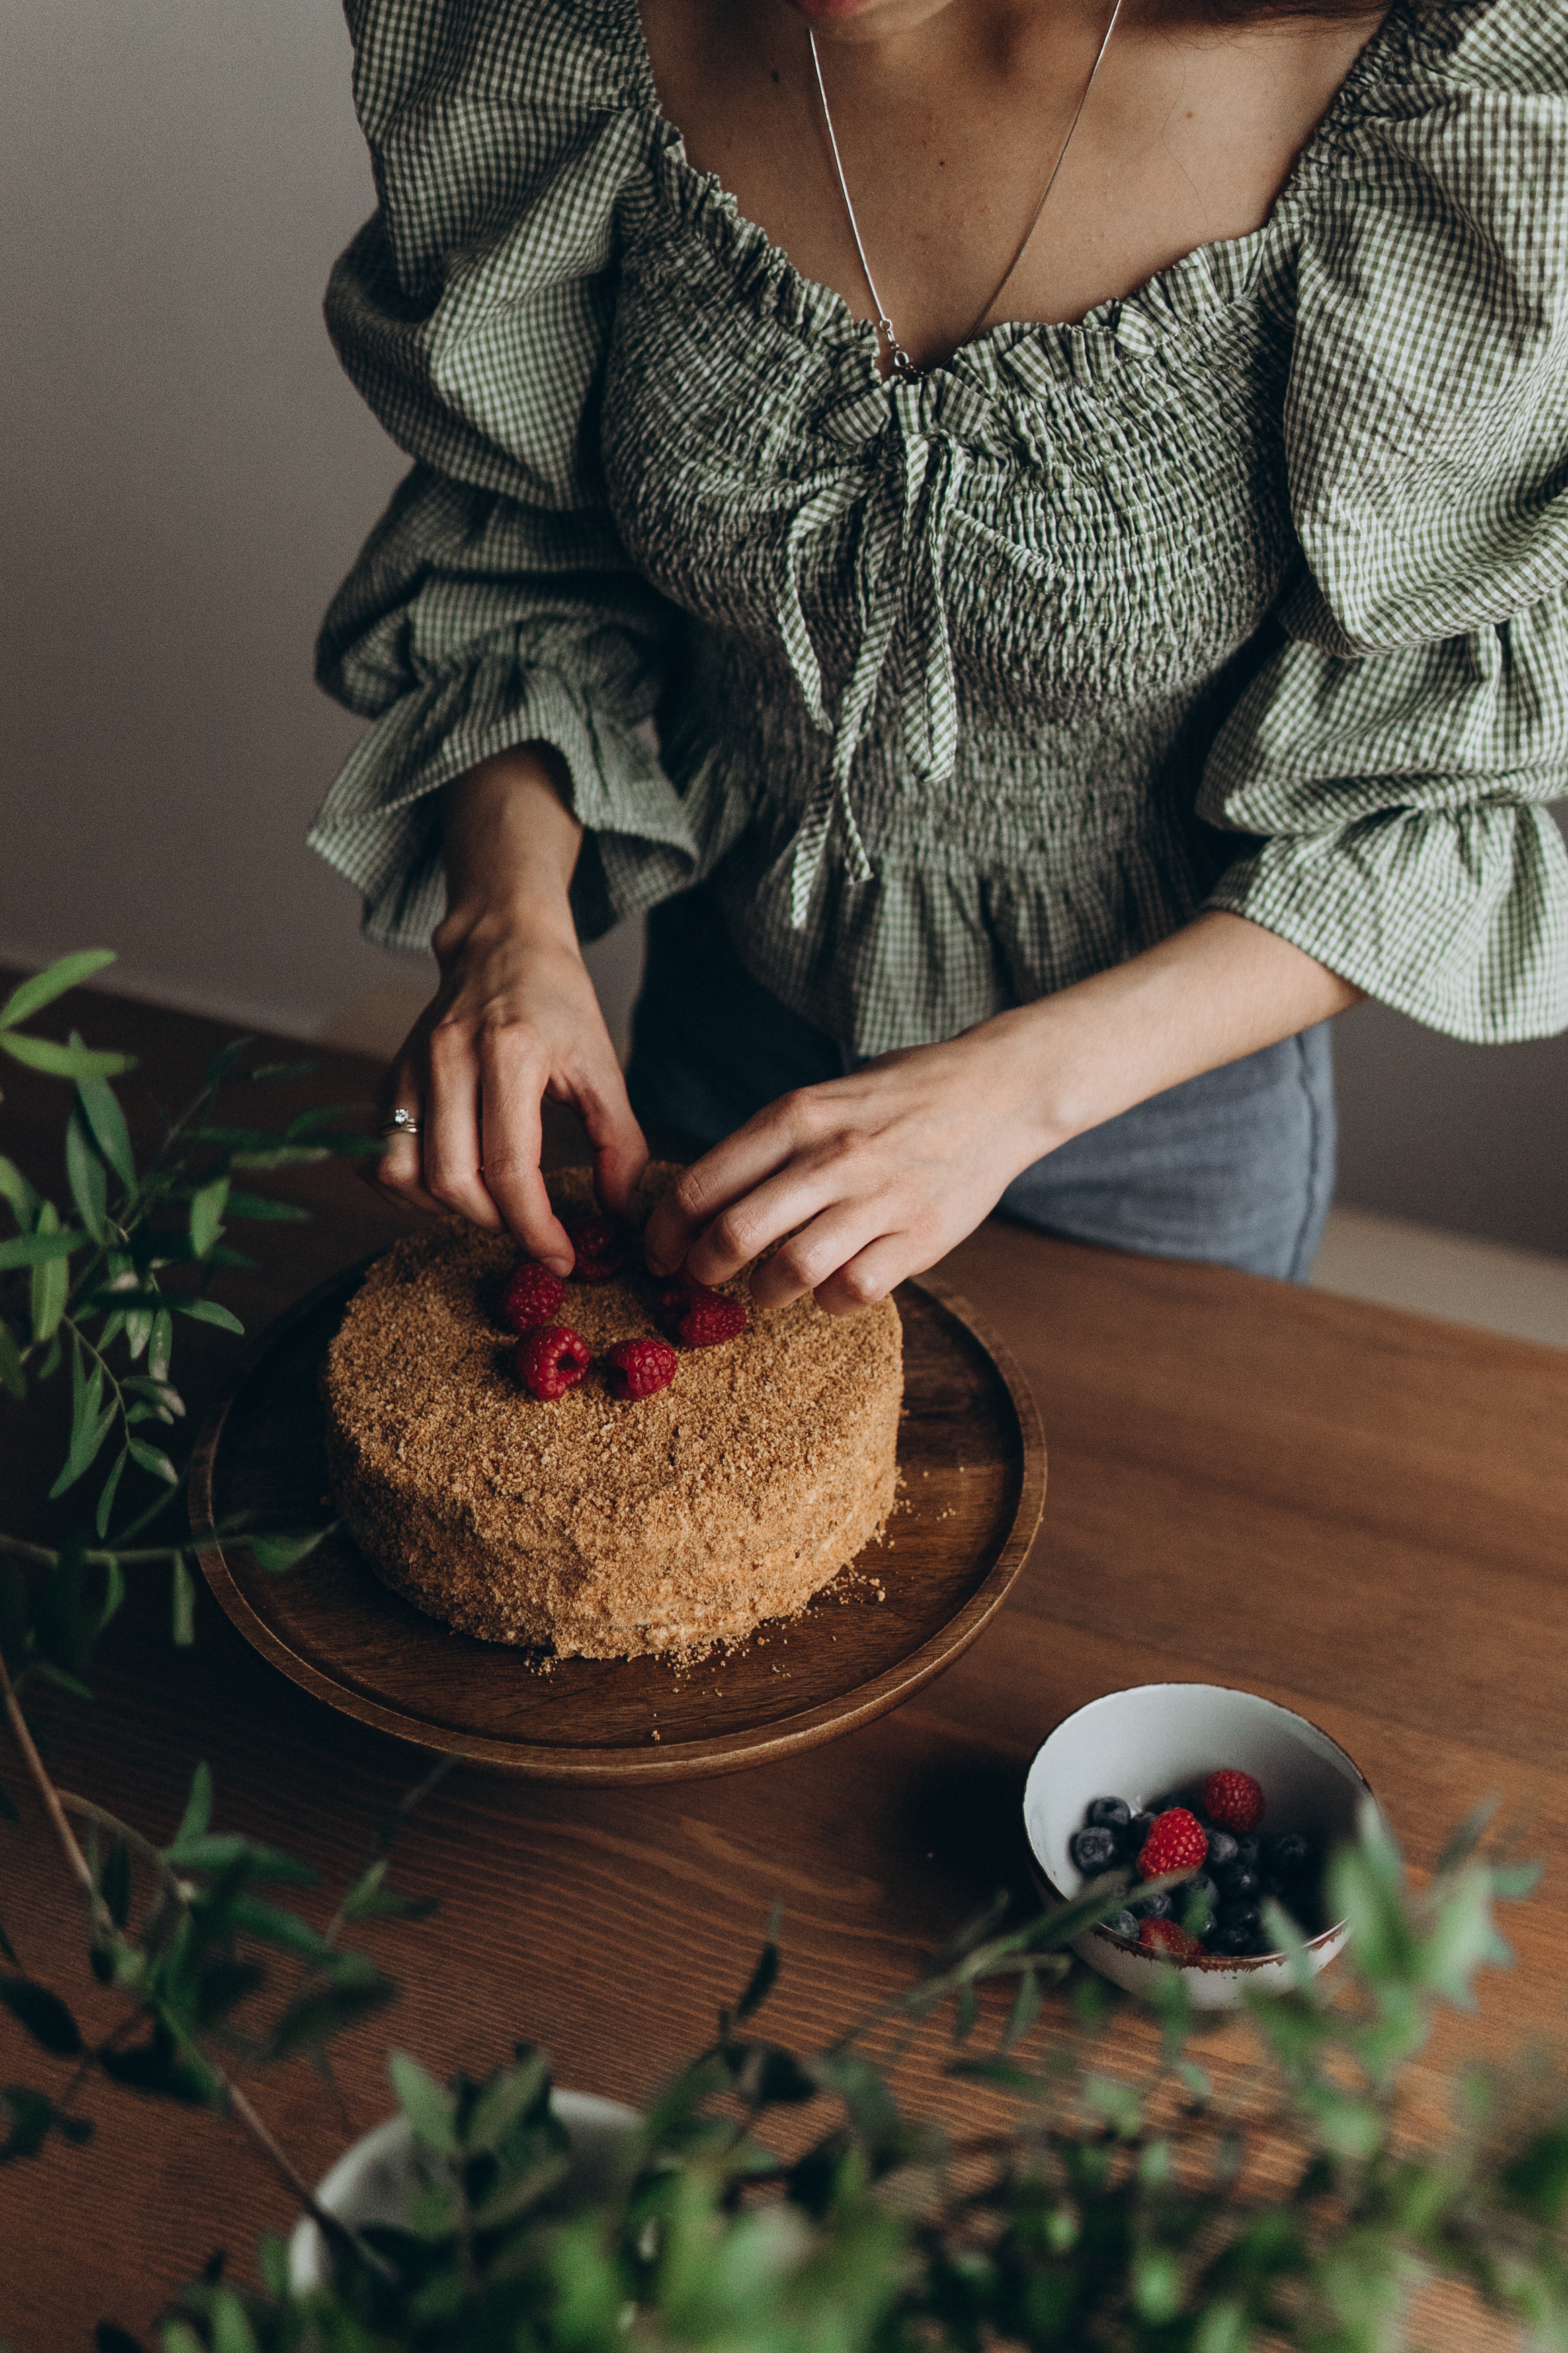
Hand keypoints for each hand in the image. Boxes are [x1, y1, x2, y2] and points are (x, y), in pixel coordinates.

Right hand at [366, 749, 646, 1271]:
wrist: (500, 941)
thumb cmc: (556, 1001)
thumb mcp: (603, 1064)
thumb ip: (619, 1142)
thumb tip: (619, 1214)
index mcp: (510, 1054)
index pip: (509, 1168)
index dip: (535, 1227)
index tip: (561, 1257)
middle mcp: (449, 1061)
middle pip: (452, 1181)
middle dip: (496, 1224)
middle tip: (531, 1230)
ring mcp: (411, 1069)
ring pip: (403, 1175)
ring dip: (447, 1210)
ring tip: (491, 1205)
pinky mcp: (390, 1078)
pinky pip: (383, 1156)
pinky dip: (413, 1188)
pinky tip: (454, 1184)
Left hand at [642, 1027, 1049, 1314]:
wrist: (998, 1090)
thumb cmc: (899, 1095)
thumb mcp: (823, 1097)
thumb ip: (769, 1143)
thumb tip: (704, 1199)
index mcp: (796, 1116)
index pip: (702, 1185)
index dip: (665, 1233)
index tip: (660, 1254)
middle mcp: (833, 1156)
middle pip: (735, 1234)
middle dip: (703, 1269)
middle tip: (701, 1278)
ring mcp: (879, 1199)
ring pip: (791, 1271)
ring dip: (765, 1292)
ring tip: (766, 1288)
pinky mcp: (921, 1236)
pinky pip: (853, 1291)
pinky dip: (830, 1301)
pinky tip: (830, 1288)